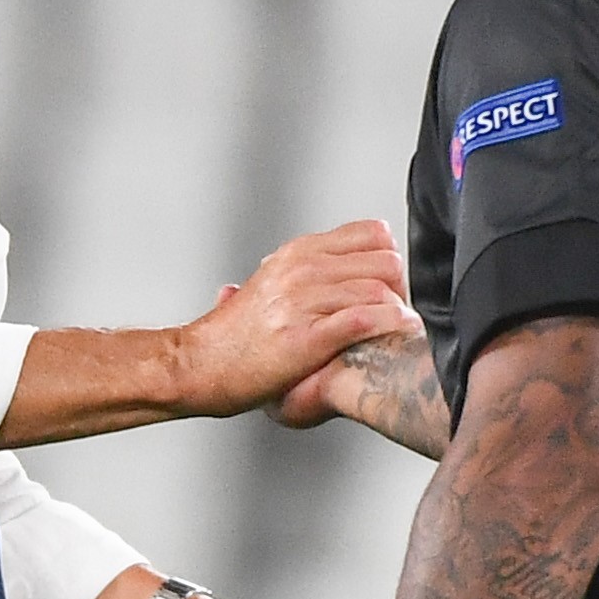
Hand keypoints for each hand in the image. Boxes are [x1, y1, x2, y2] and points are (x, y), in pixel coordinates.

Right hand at [176, 221, 416, 415]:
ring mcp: (302, 301)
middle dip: (401, 289)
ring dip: (398, 312)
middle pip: (386, 260)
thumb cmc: (232, 336)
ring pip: (380, 289)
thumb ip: (296, 269)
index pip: (374, 233)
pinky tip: (393, 336)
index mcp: (297, 252)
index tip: (388, 285)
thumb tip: (319, 260)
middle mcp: (301, 270)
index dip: (390, 259)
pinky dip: (389, 327)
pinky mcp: (305, 337)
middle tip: (396, 312)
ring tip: (398, 330)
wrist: (197, 365)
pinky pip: (365, 319)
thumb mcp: (265, 283)